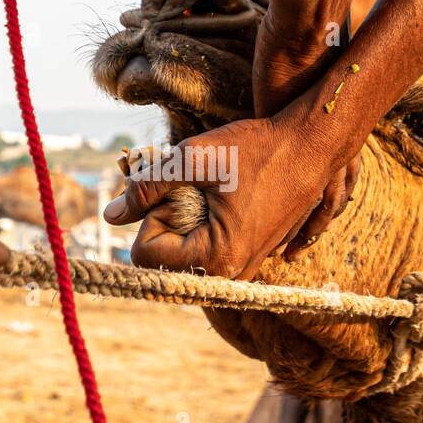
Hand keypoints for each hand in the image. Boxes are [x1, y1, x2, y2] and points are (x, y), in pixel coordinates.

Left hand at [103, 113, 341, 279]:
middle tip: (200, 188)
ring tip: (216, 193)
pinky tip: (229, 201)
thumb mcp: (193, 157)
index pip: (145, 256)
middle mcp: (232, 275)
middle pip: (165, 258)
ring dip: (188, 221)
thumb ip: (146, 187)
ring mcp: (245, 270)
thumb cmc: (257, 148)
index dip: (153, 216)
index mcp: (216, 258)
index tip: (183, 190)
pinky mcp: (253, 259)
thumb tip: (109, 216)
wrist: (313, 146)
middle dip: (170, 220)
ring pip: (186, 254)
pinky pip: (209, 251)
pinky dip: (207, 225)